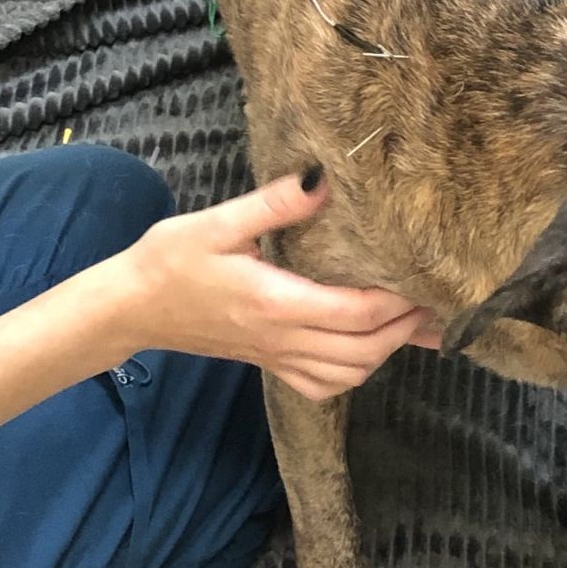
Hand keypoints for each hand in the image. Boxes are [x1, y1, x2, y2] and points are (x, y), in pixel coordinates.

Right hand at [120, 173, 437, 400]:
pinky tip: (367, 349)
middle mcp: (280, 338)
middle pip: (363, 350)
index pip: (354, 313)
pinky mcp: (268, 363)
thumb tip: (324, 181)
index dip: (396, 302)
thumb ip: (275, 205)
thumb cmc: (170, 260)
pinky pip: (322, 386)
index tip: (424, 279)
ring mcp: (275, 357)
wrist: (130, 307)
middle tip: (436, 299)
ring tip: (414, 322)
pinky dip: (354, 373)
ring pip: (348, 373)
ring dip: (386, 352)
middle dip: (405, 329)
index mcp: (274, 303)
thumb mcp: (218, 221)